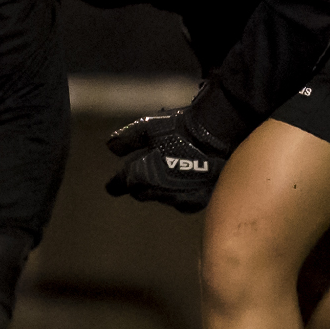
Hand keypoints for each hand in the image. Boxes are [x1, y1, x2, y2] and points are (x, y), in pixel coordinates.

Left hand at [103, 108, 231, 212]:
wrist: (218, 135)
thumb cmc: (181, 128)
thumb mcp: (149, 126)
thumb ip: (127, 138)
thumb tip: (110, 146)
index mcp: (143, 175)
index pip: (123, 184)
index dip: (115, 184)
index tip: (111, 187)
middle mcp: (159, 191)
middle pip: (142, 193)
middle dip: (139, 186)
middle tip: (139, 178)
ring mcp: (180, 198)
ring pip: (162, 198)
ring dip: (160, 189)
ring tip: (166, 175)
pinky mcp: (200, 201)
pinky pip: (184, 202)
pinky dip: (180, 193)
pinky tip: (184, 182)